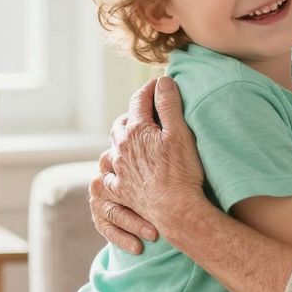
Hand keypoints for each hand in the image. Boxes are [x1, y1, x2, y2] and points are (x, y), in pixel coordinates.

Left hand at [89, 77, 204, 254]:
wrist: (175, 210)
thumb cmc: (182, 171)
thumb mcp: (179, 132)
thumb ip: (168, 104)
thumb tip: (162, 81)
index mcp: (136, 130)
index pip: (140, 99)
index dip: (151, 88)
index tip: (160, 83)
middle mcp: (121, 147)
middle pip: (123, 121)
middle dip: (135, 112)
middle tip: (149, 110)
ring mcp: (118, 169)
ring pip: (113, 145)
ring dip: (123, 136)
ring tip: (135, 136)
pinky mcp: (120, 189)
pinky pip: (109, 173)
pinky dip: (114, 166)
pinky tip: (121, 167)